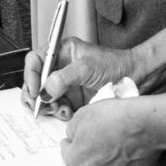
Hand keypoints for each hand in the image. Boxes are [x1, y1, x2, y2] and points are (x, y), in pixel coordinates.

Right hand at [20, 36, 136, 118]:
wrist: (135, 78)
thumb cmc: (116, 65)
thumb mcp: (88, 68)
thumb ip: (65, 77)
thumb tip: (46, 90)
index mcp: (62, 52)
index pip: (35, 61)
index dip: (30, 74)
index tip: (34, 89)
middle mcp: (60, 68)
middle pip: (34, 82)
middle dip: (35, 95)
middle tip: (41, 104)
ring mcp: (64, 85)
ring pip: (42, 98)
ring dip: (47, 106)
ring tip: (59, 108)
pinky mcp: (70, 99)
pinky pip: (55, 108)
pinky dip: (58, 112)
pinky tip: (68, 112)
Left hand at [62, 98, 159, 165]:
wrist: (147, 122)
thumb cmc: (114, 118)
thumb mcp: (82, 114)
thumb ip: (72, 128)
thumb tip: (74, 133)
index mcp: (76, 164)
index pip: (66, 149)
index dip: (75, 136)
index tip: (85, 128)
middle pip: (89, 161)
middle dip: (93, 147)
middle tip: (104, 130)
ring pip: (109, 164)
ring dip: (112, 153)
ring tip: (121, 134)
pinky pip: (130, 164)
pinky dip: (130, 155)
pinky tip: (134, 141)